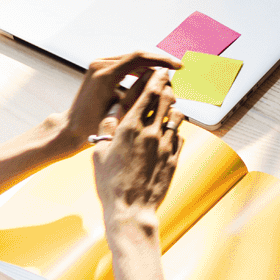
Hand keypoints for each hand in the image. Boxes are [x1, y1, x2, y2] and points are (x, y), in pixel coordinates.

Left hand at [58, 51, 182, 154]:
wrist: (71, 129)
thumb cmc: (93, 126)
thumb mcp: (121, 111)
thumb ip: (141, 93)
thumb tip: (163, 82)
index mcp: (105, 74)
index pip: (139, 57)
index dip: (161, 60)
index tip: (177, 66)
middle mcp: (100, 65)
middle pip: (137, 57)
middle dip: (158, 65)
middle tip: (174, 75)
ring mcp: (97, 65)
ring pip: (131, 60)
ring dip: (149, 68)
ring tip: (163, 82)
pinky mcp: (98, 69)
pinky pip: (124, 65)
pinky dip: (138, 71)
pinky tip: (149, 82)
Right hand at [93, 69, 184, 231]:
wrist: (131, 209)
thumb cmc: (110, 183)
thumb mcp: (100, 152)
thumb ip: (108, 128)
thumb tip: (113, 110)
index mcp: (130, 127)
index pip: (147, 93)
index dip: (155, 78)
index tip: (159, 69)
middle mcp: (150, 132)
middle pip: (165, 99)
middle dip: (167, 86)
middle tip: (167, 80)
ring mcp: (165, 145)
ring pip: (176, 116)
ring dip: (174, 107)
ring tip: (171, 103)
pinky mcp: (174, 158)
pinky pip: (180, 135)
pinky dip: (176, 129)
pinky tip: (172, 129)